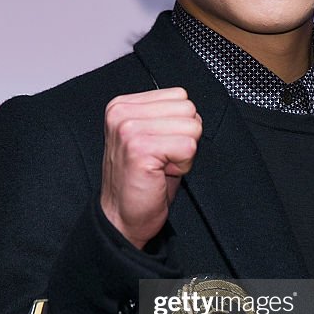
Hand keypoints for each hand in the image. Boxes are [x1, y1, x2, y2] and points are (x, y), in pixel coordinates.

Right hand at [100, 87, 201, 249]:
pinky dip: (183, 165)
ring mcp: (129, 129)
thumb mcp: (149, 136)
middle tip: (161, 158)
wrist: (122, 217)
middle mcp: (122, 113)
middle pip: (188, 109)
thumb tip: (191, 108)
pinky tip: (161, 173)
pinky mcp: (140, 149)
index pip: (179, 96)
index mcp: (123, 105)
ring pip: (192, 126)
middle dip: (184, 137)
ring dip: (184, 152)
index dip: (179, 125)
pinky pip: (188, 147)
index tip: (159, 146)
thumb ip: (164, 115)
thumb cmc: (139, 181)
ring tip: (161, 165)